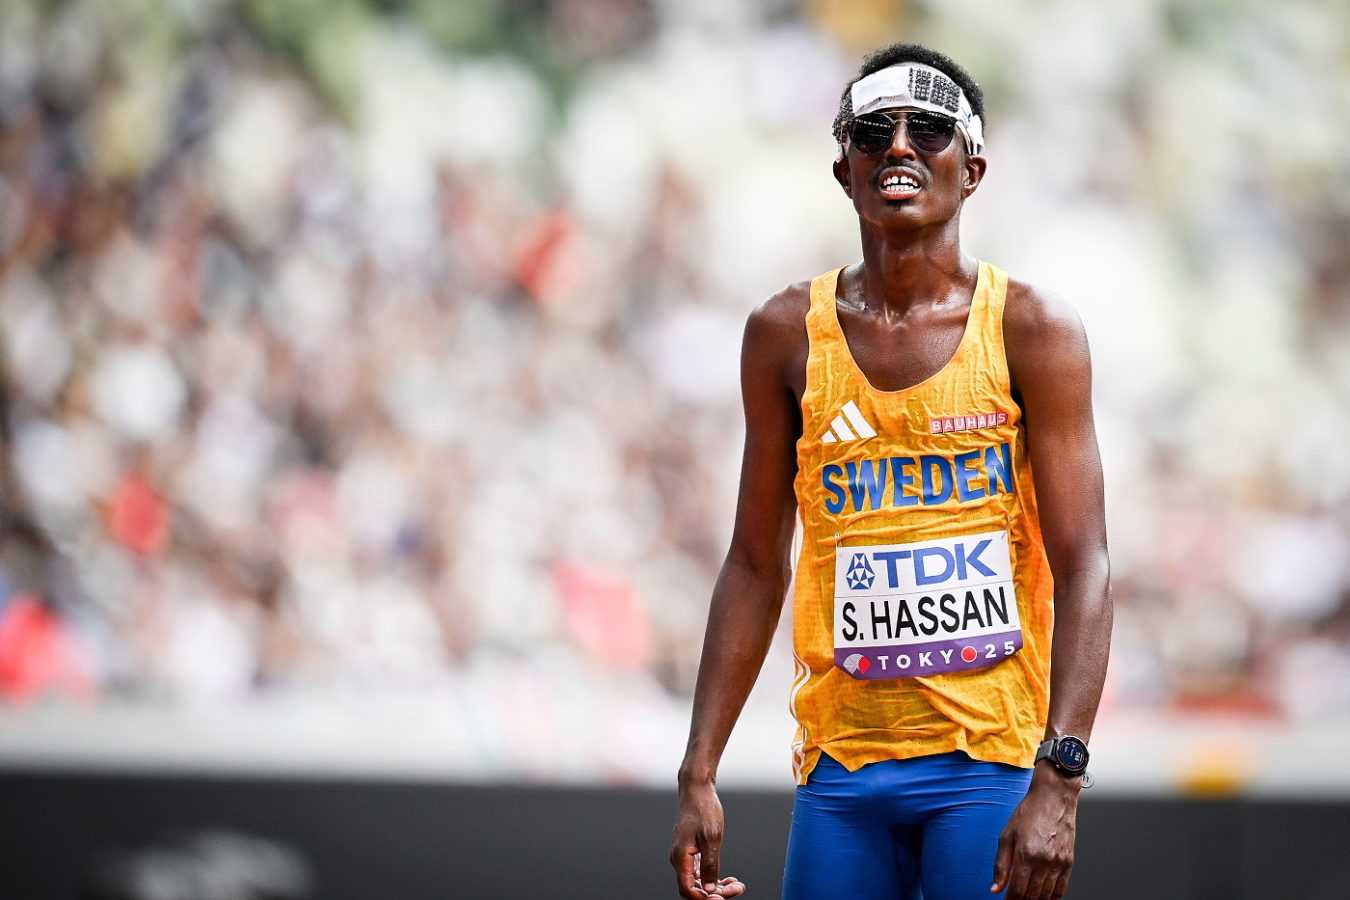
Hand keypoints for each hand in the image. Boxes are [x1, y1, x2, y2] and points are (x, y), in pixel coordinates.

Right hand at [670, 782, 746, 897]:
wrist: (697, 789)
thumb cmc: (703, 809)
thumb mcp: (712, 838)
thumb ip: (710, 865)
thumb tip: (710, 888)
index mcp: (681, 857)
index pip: (688, 890)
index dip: (705, 899)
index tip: (723, 897)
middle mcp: (679, 859)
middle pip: (695, 888)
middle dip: (716, 893)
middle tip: (737, 889)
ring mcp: (684, 855)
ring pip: (698, 881)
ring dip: (717, 886)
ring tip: (737, 885)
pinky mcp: (690, 851)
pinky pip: (700, 871)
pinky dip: (713, 876)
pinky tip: (729, 878)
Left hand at [991, 765, 1078, 898]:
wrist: (1053, 798)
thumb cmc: (1029, 813)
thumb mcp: (1006, 836)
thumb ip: (1001, 865)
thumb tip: (995, 888)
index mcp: (1026, 854)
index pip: (1018, 891)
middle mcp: (1044, 861)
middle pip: (1033, 896)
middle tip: (1016, 899)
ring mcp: (1058, 862)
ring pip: (1047, 895)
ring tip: (1028, 898)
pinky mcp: (1069, 861)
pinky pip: (1061, 888)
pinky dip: (1052, 896)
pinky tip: (1044, 896)